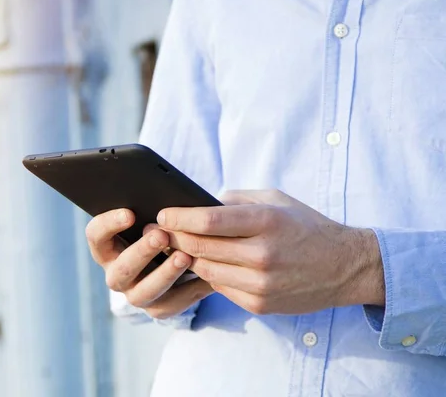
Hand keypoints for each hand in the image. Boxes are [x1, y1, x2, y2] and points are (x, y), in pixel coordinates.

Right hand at [85, 208, 213, 318]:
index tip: (130, 213)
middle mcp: (117, 273)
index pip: (95, 236)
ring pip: (143, 292)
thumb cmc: (165, 227)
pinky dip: (190, 290)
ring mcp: (136, 294)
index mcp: (108, 247)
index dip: (108, 224)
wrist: (184, 256)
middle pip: (120, 269)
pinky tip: (206, 276)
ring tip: (185, 256)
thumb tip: (165, 196)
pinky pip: (172, 304)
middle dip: (141, 252)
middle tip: (161, 235)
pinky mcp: (159, 308)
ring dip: (164, 274)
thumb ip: (155, 210)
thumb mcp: (157, 217)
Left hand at [155, 190, 384, 314]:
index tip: (163, 214)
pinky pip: (220, 288)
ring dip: (190, 258)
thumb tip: (200, 204)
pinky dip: (211, 275)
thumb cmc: (306, 227)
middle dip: (174, 237)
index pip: (208, 221)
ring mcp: (261, 283)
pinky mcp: (260, 304)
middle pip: (200, 247)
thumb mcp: (276, 200)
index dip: (179, 217)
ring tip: (181, 246)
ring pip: (205, 270)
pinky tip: (209, 264)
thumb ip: (236, 199)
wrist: (344, 267)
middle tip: (158, 230)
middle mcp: (263, 254)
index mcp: (267, 221)